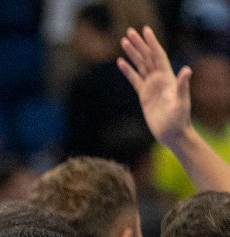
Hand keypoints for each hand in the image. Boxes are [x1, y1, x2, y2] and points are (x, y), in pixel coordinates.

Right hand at [118, 26, 192, 145]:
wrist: (172, 133)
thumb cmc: (179, 119)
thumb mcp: (181, 102)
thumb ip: (183, 86)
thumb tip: (187, 70)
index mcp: (167, 77)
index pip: (158, 55)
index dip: (152, 43)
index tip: (145, 31)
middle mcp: (159, 79)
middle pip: (147, 57)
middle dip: (139, 44)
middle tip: (129, 31)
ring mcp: (151, 86)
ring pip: (140, 65)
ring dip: (132, 53)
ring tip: (123, 41)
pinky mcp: (144, 95)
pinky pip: (134, 79)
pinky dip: (128, 70)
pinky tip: (120, 62)